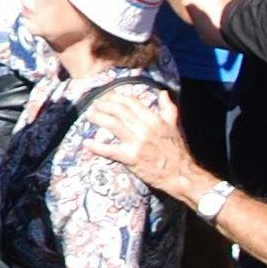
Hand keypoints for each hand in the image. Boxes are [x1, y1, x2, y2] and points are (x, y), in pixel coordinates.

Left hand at [79, 88, 196, 195]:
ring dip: (99, 118)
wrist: (180, 174)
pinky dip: (97, 147)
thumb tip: (163, 93)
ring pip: (113, 125)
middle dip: (105, 105)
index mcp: (154, 119)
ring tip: (89, 115)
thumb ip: (168, 108)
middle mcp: (145, 129)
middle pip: (119, 111)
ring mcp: (137, 143)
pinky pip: (111, 151)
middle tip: (95, 104)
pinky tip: (87, 143)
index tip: (109, 97)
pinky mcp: (131, 159)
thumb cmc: (177, 151)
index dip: (117, 98)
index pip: (132, 102)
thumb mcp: (175, 126)